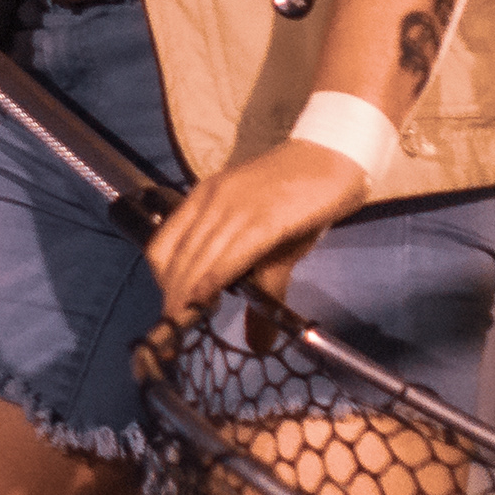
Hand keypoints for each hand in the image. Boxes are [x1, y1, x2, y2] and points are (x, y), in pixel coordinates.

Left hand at [142, 139, 373, 318]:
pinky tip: (207, 300)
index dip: (162, 285)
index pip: (162, 247)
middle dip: (170, 302)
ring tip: (182, 331)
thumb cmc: (299, 198)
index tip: (167, 319)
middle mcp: (210, 201)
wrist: (333, 153)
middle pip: (177, 259)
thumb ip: (258, 283)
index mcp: (201, 200)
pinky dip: (214, 278)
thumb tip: (258, 342)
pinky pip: (232, 252)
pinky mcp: (265, 216)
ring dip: (186, 298)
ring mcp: (235, 206)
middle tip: (167, 341)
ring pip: (199, 258)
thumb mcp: (271, 240)